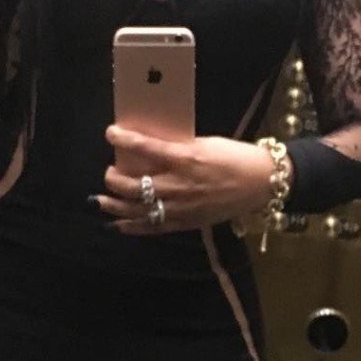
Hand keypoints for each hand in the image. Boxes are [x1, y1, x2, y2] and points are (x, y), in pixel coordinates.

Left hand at [93, 124, 276, 234]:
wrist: (260, 183)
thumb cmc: (234, 157)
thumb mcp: (205, 143)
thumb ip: (178, 146)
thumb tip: (151, 145)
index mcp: (186, 158)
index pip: (146, 147)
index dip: (124, 139)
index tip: (110, 133)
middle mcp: (179, 184)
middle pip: (134, 184)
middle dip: (114, 178)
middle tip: (109, 171)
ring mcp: (181, 207)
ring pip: (138, 209)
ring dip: (114, 205)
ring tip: (100, 200)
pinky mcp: (186, 223)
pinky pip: (153, 227)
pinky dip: (133, 227)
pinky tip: (117, 224)